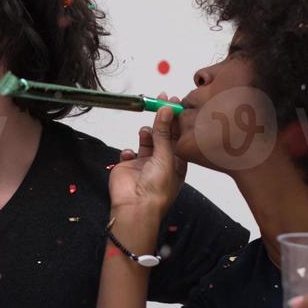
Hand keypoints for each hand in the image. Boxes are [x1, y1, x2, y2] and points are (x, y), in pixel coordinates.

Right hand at [110, 95, 186, 216]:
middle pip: (163, 135)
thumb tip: (167, 109)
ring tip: (146, 133)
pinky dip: (129, 150)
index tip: (174, 102)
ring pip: (147, 140)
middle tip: (160, 101)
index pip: (178, 135)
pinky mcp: (129, 165)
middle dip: (161, 120)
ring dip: (147, 134)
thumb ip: (164, 132)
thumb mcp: (165, 157)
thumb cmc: (157, 188)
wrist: (134, 206)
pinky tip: (130, 154)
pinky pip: (129, 151)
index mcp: (177, 162)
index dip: (176, 119)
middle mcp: (162, 161)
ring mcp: (145, 163)